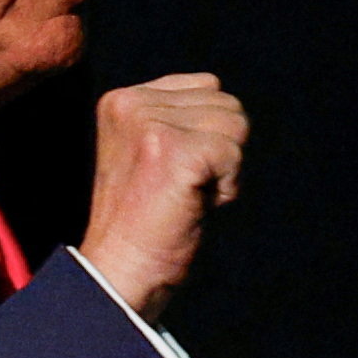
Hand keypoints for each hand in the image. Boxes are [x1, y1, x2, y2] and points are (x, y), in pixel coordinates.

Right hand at [78, 73, 249, 316]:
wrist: (121, 270)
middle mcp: (132, 104)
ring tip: (186, 196)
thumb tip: (233, 108)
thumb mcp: (154, 154)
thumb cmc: (145, 221)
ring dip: (225, 169)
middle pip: (227, 104)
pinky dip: (228, 188)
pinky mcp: (173, 151)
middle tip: (183, 189)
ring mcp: (150, 124)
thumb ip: (181, 120)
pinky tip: (195, 207)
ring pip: (236, 124)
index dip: (210, 134)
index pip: (207, 86)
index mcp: (123, 100)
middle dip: (221, 151)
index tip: (177, 172)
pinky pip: (235, 155)